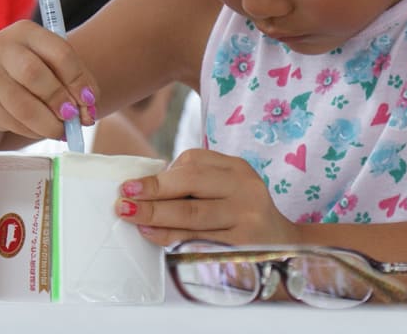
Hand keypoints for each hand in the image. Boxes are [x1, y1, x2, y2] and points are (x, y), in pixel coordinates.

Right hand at [0, 20, 98, 140]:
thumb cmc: (37, 68)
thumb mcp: (58, 65)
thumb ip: (78, 84)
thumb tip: (87, 115)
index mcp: (27, 31)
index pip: (59, 53)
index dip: (78, 80)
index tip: (89, 100)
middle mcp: (1, 47)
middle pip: (33, 73)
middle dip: (58, 99)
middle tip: (73, 117)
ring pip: (21, 105)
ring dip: (47, 124)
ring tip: (62, 131)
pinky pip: (11, 122)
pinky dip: (33, 131)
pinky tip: (42, 129)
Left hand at [115, 149, 299, 246]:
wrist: (283, 245)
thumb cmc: (243, 213)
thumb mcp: (229, 187)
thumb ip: (196, 183)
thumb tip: (145, 188)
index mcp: (238, 168)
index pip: (194, 162)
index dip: (160, 175)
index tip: (132, 185)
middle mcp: (245, 187)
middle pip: (191, 183)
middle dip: (153, 191)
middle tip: (123, 199)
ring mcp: (246, 216)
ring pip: (193, 214)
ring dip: (156, 215)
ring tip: (131, 216)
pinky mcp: (243, 244)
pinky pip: (200, 240)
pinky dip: (172, 237)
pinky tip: (154, 234)